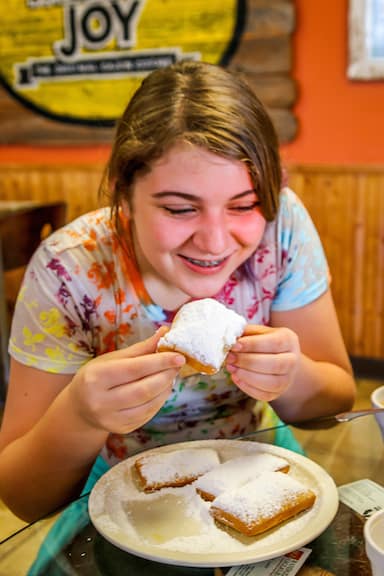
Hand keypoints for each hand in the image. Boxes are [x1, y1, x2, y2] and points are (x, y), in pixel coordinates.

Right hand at [68, 328, 184, 433]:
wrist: (79, 408)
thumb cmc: (97, 377)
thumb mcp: (112, 359)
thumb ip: (140, 348)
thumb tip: (165, 332)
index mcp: (95, 378)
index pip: (134, 369)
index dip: (160, 362)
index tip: (179, 356)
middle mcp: (100, 401)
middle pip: (144, 389)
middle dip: (166, 375)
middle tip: (178, 364)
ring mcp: (111, 419)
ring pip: (149, 404)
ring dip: (166, 388)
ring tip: (170, 375)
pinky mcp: (122, 429)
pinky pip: (148, 414)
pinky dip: (160, 400)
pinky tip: (162, 389)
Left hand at [225, 325, 299, 401]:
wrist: (278, 358)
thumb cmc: (263, 342)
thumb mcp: (257, 332)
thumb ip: (246, 333)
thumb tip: (230, 339)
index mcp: (288, 339)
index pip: (274, 343)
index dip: (253, 345)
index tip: (235, 345)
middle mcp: (292, 360)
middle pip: (275, 365)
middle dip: (248, 362)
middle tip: (230, 358)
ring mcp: (288, 379)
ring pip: (271, 383)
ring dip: (247, 376)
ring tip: (231, 367)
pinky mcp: (278, 392)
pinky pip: (264, 395)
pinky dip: (247, 387)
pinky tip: (236, 377)